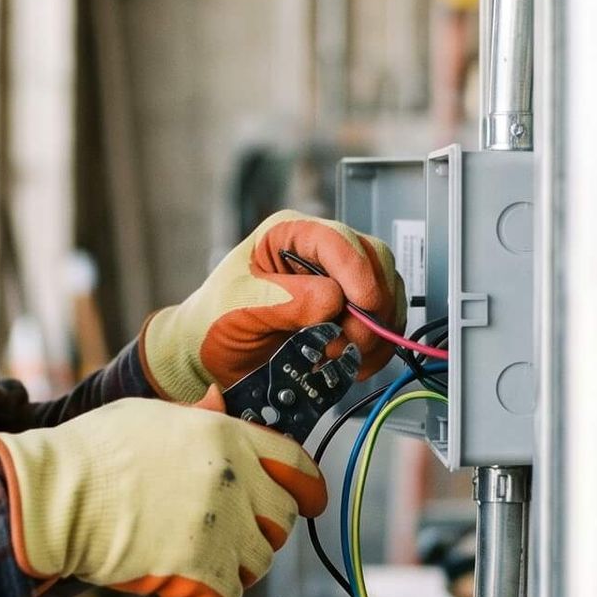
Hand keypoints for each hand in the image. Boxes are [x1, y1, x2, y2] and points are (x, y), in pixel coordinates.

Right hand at [0, 394, 326, 596]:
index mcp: (225, 435)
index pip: (295, 464)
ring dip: (233, 571)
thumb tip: (219, 400)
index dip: (308, 489)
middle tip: (230, 541)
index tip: (309, 504)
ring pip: (258, 563)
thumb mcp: (149, 417)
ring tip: (196, 568)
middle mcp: (233, 479)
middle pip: (282, 520)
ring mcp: (220, 524)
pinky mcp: (199, 569)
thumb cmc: (91, 453)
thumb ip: (195, 416)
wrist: (53, 497)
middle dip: (261, 535)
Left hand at [139, 210, 404, 402]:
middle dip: (371, 304)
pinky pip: (383, 321)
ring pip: (386, 291)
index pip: (337, 239)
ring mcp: (339, 281)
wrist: (211, 356)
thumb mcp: (237, 306)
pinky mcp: (349, 312)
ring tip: (344, 355)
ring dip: (375, 329)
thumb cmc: (215, 321)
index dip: (357, 271)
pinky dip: (377, 345)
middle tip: (352, 340)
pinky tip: (354, 362)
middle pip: (374, 261)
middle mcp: (320, 252)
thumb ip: (283, 300)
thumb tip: (332, 300)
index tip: (362, 306)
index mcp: (289, 233)